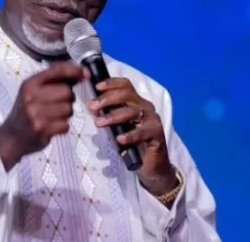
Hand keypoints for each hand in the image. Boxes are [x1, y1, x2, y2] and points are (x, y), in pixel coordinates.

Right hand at [0, 62, 88, 170]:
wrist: (12, 137)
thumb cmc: (27, 110)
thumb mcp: (33, 91)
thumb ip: (54, 80)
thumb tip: (81, 72)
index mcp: (30, 84)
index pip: (57, 71)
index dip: (74, 70)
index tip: (84, 73)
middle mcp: (31, 97)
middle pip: (66, 92)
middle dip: (68, 99)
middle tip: (58, 104)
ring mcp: (35, 114)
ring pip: (68, 109)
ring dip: (66, 114)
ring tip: (53, 116)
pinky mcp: (41, 129)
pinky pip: (66, 125)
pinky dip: (63, 127)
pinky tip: (52, 127)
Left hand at [88, 78, 177, 195]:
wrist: (152, 165)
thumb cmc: (133, 143)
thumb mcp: (118, 126)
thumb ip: (108, 115)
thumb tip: (91, 106)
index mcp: (137, 102)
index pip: (126, 85)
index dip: (111, 83)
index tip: (96, 86)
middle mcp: (146, 107)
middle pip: (127, 95)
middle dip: (107, 99)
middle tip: (92, 106)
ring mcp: (153, 120)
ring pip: (133, 112)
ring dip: (113, 116)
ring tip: (99, 123)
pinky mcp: (157, 135)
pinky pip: (142, 133)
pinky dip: (130, 135)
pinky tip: (119, 139)